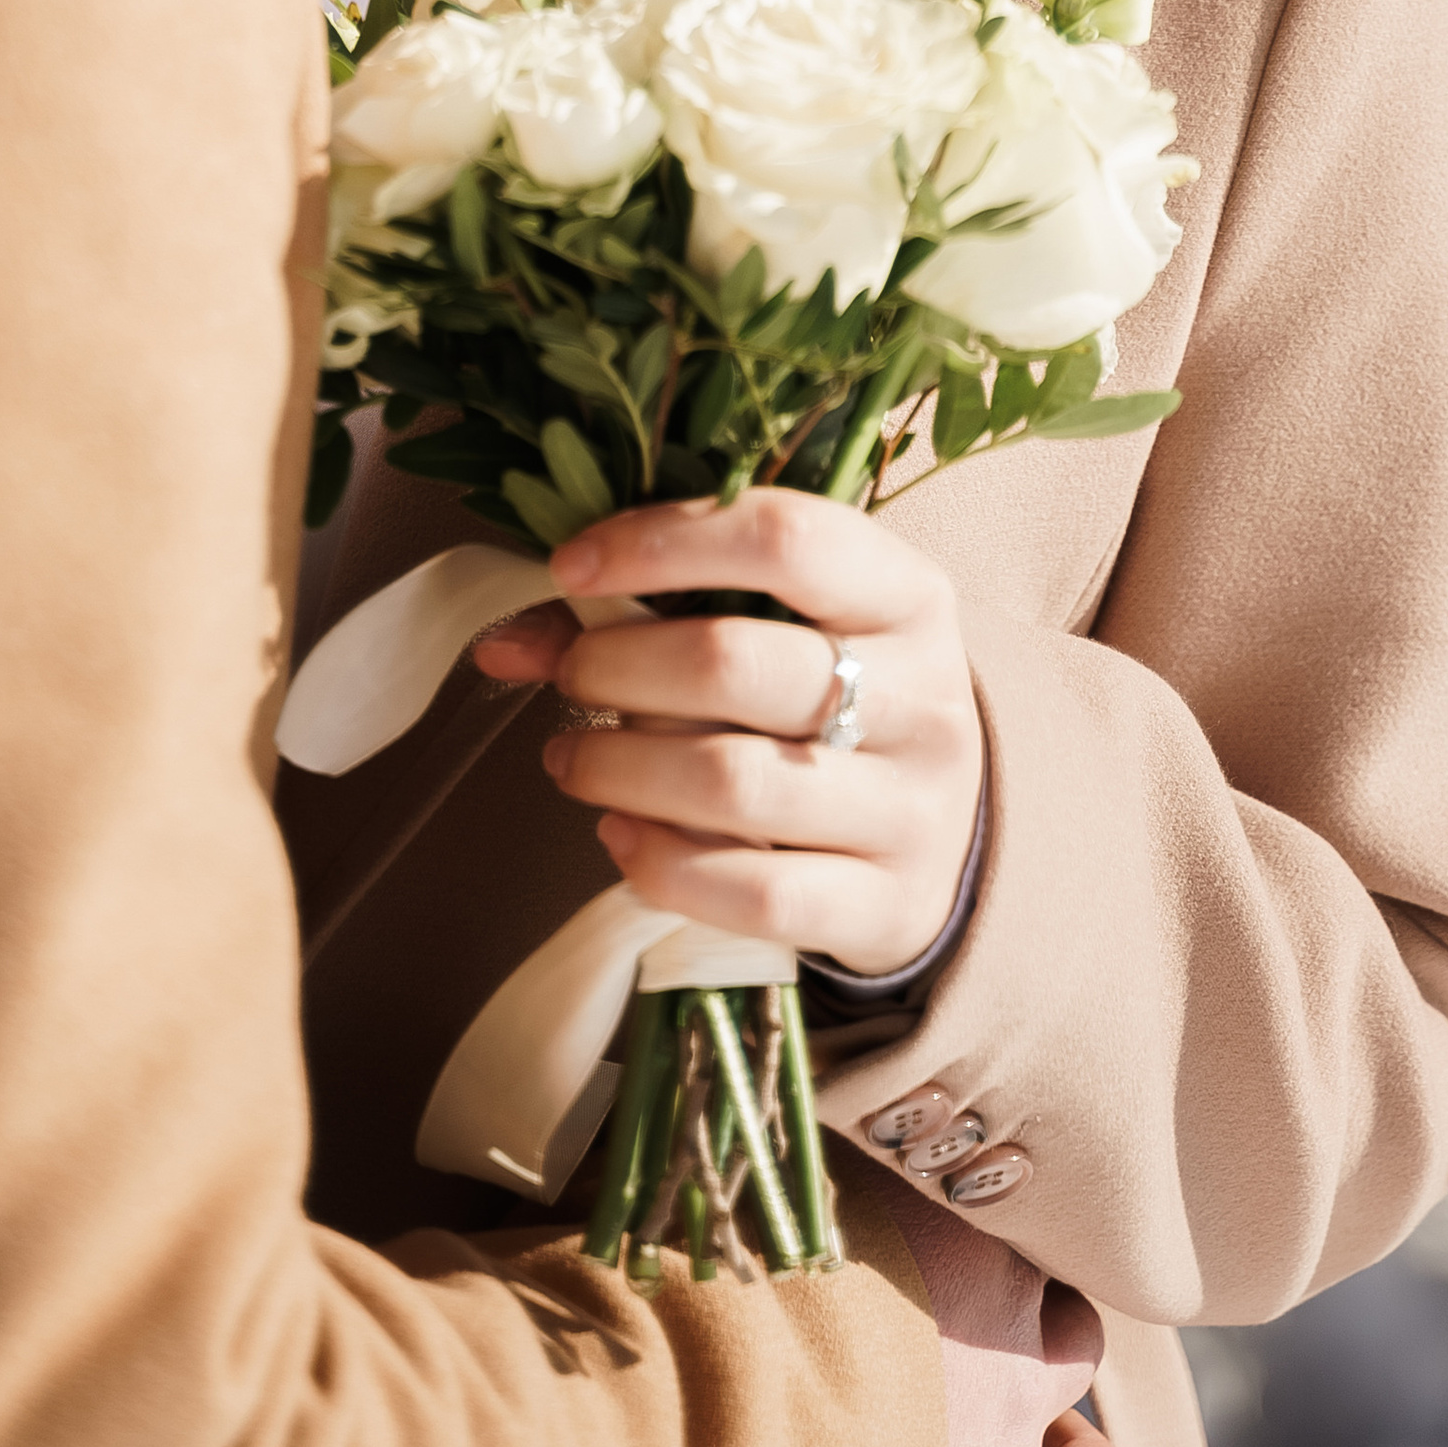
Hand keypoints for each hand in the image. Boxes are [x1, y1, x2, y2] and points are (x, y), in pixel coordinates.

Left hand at [468, 487, 983, 978]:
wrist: (944, 836)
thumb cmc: (836, 703)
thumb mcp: (779, 630)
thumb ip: (643, 613)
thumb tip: (503, 643)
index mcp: (906, 594)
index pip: (783, 539)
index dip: (662, 543)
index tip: (570, 565)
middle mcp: (926, 697)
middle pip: (739, 664)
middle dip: (619, 666)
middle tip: (570, 677)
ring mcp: (913, 810)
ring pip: (734, 782)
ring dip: (618, 768)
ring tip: (570, 762)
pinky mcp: (888, 907)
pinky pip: (755, 892)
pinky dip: (663, 863)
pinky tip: (620, 834)